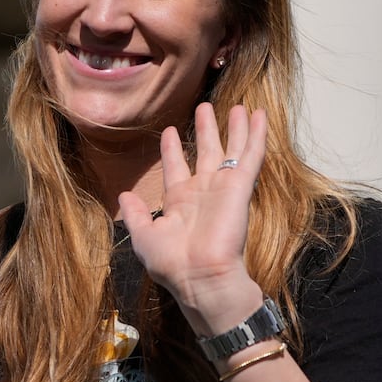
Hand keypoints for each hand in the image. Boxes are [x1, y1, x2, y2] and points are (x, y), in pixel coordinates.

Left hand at [118, 103, 267, 332]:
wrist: (199, 276)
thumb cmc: (171, 262)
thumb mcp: (144, 236)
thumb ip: (135, 214)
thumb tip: (124, 194)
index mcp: (179, 201)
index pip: (176, 168)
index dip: (172, 149)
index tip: (169, 130)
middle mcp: (202, 191)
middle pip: (205, 152)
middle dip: (206, 129)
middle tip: (205, 106)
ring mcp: (223, 187)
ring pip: (231, 149)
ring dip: (234, 127)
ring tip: (236, 105)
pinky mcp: (241, 187)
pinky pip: (250, 155)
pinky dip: (255, 134)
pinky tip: (258, 115)